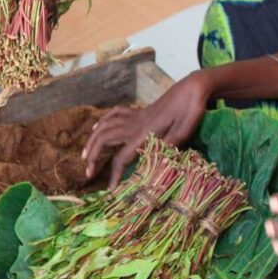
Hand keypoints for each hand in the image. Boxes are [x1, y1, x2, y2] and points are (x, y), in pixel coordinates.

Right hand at [82, 71, 213, 188]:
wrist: (192, 87)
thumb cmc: (191, 109)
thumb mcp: (184, 131)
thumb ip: (168, 146)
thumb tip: (155, 164)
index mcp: (144, 133)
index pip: (121, 157)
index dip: (114, 175)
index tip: (111, 190)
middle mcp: (134, 124)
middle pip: (104, 139)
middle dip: (92, 155)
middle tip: (87, 172)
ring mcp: (135, 116)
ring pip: (105, 126)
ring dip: (92, 139)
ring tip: (85, 154)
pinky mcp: (140, 112)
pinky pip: (115, 114)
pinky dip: (103, 121)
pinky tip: (97, 128)